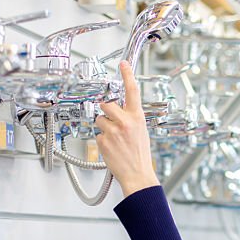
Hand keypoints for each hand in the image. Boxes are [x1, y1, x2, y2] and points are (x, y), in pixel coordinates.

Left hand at [95, 61, 160, 196]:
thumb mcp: (141, 131)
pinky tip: (111, 148)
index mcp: (137, 117)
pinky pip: (98, 134)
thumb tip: (118, 111)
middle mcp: (125, 122)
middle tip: (111, 121)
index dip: (127, 75)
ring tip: (114, 140)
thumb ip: (130, 119)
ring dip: (104, 127)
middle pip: (106, 104)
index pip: (132, 91)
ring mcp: (113, 131)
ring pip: (100, 120)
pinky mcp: (103, 141)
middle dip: (106, 111)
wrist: (138, 175)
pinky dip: (102, 141)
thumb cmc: (140, 155)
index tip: (123, 64)